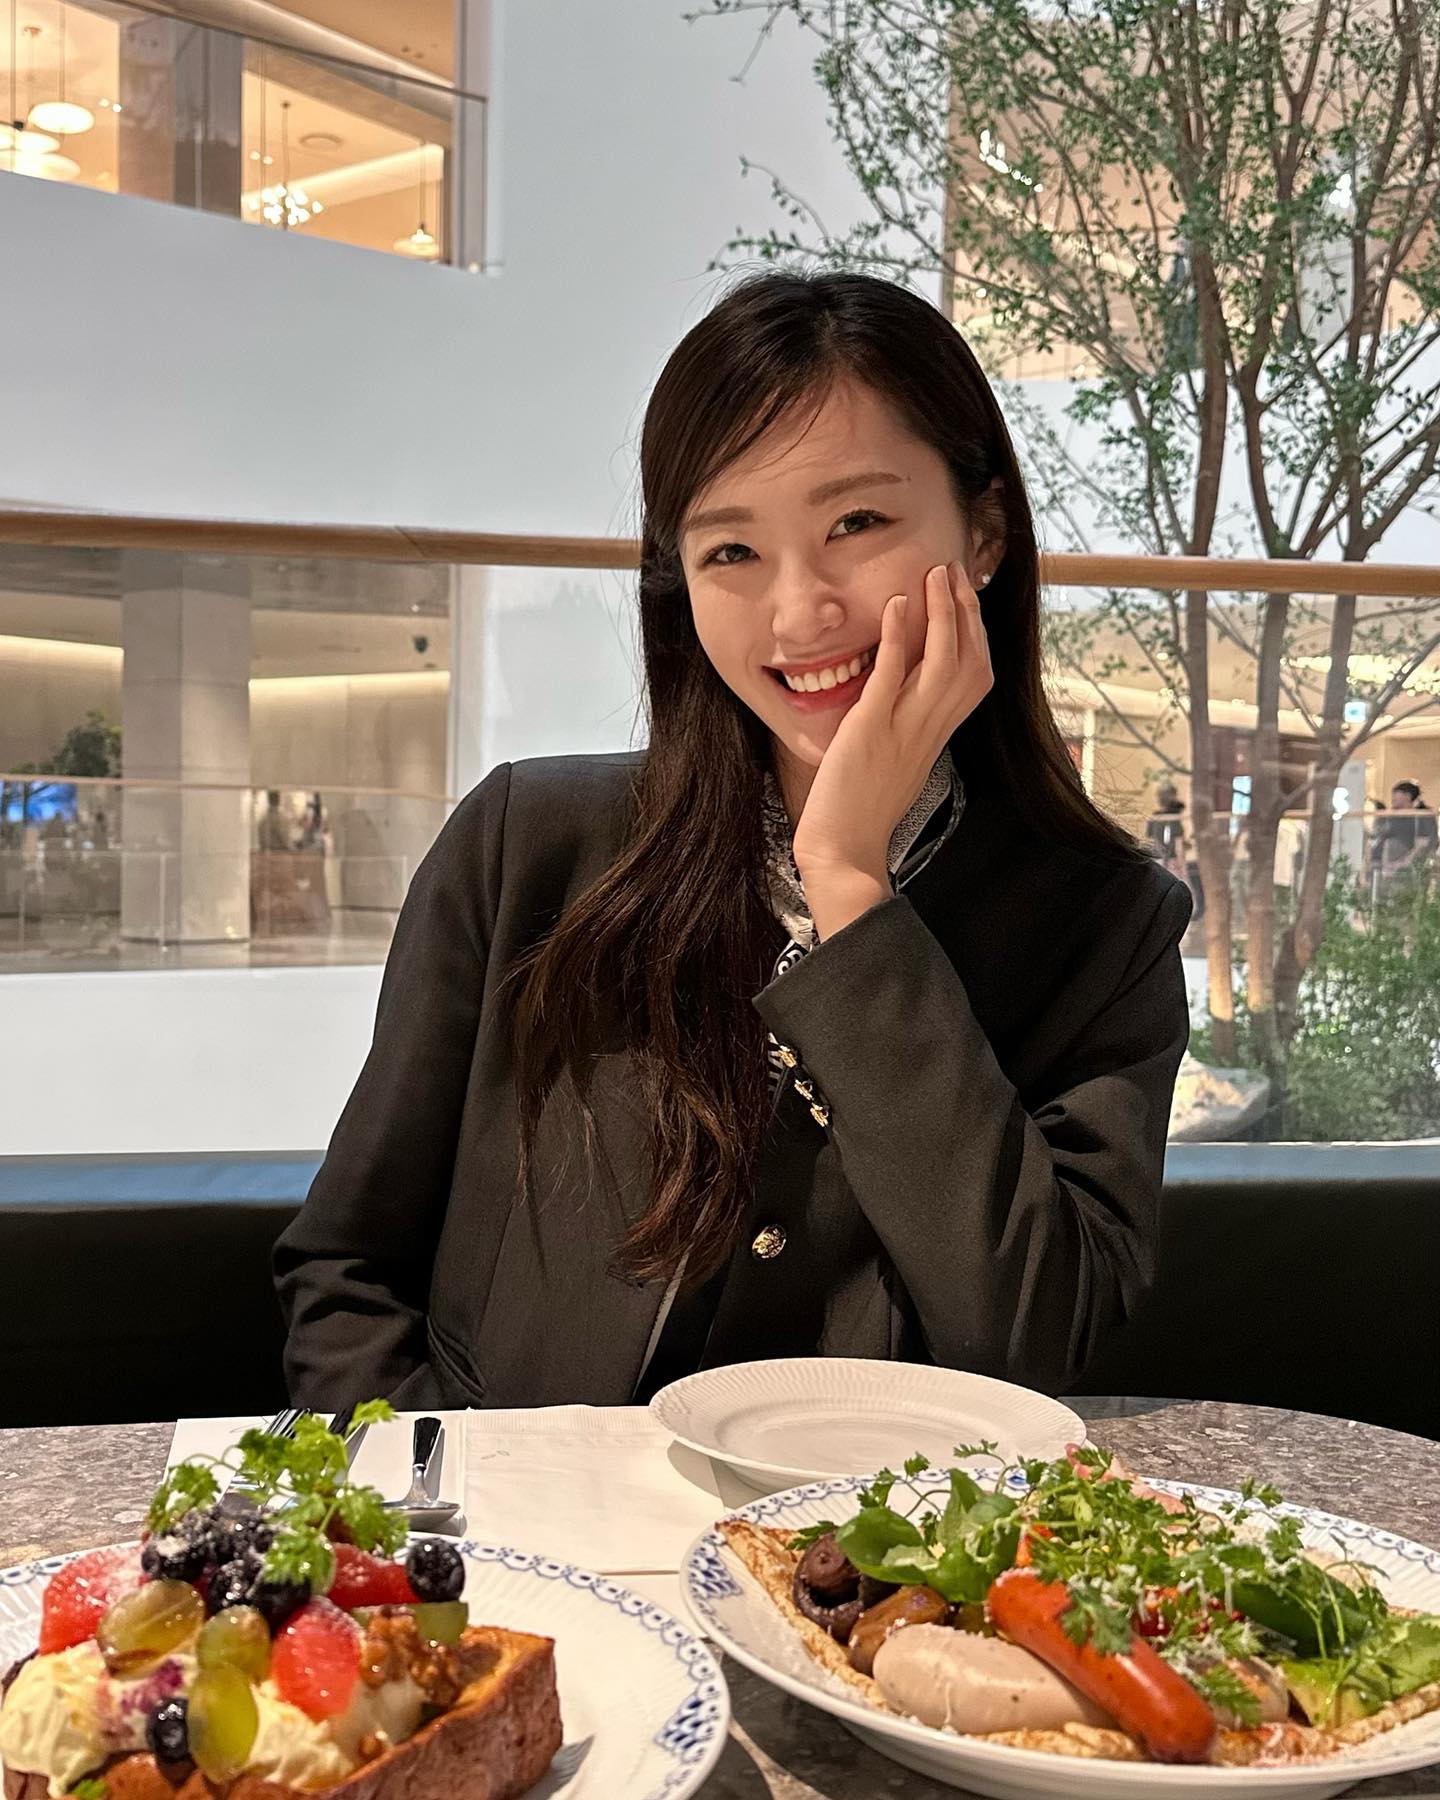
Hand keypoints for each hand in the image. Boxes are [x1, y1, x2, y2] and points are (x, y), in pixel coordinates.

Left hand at [791, 561, 992, 891]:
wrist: (842, 849)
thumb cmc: (859, 809)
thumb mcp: (894, 760)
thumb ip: (904, 726)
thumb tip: (900, 694)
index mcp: (936, 735)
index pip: (976, 675)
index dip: (975, 633)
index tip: (964, 598)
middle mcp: (930, 729)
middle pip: (971, 660)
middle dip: (965, 612)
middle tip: (953, 572)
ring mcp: (904, 729)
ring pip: (944, 661)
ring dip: (942, 613)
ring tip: (934, 575)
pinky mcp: (871, 730)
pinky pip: (893, 676)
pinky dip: (900, 637)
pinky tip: (899, 603)